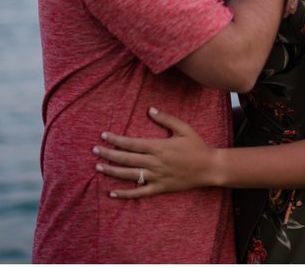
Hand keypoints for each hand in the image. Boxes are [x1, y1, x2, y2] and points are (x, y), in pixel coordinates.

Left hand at [93, 108, 216, 197]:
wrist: (210, 167)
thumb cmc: (197, 146)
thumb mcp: (184, 128)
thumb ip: (166, 119)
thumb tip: (150, 110)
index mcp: (159, 147)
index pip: (131, 143)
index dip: (116, 140)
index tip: (103, 135)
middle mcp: (155, 162)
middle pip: (126, 159)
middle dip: (108, 154)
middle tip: (94, 150)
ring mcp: (156, 177)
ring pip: (129, 175)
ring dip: (112, 171)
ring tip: (98, 167)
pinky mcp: (160, 188)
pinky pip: (139, 192)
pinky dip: (125, 194)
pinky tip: (112, 192)